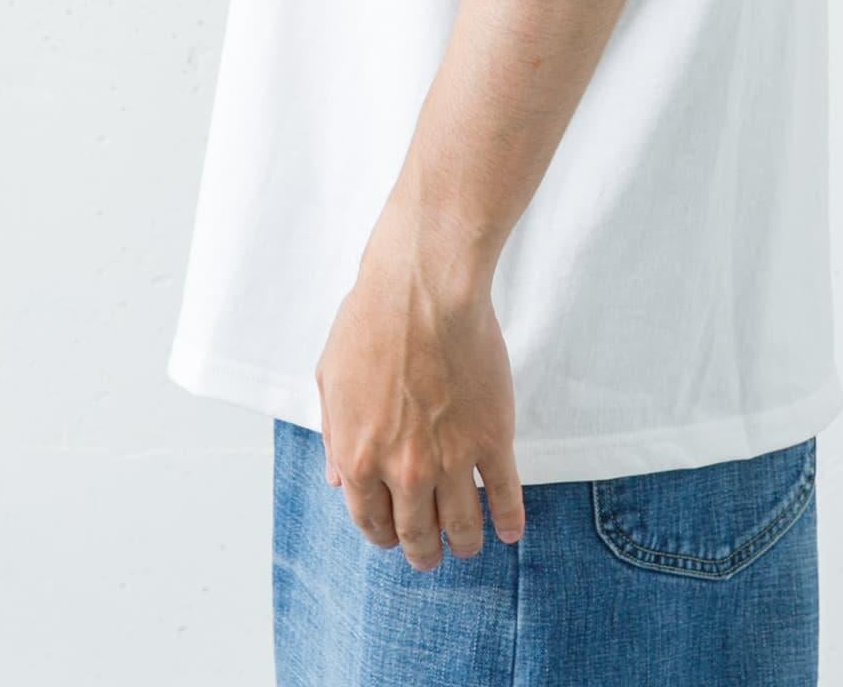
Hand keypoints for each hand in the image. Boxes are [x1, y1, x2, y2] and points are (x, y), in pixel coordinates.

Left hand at [314, 198, 525, 570]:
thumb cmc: (371, 322)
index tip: (395, 537)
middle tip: (431, 555)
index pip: (371, 521)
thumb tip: (338, 482)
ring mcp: (452, 457)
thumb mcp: (331, 380)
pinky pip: (505, 494)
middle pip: (417, 534)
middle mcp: (404, 471)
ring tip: (468, 546)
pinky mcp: (492, 437)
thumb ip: (335, 437)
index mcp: (359, 459)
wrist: (423, 288)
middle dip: (424, 552)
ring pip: (463, 525)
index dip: (384, 535)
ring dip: (465, 543)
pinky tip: (512, 531)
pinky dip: (510, 519)